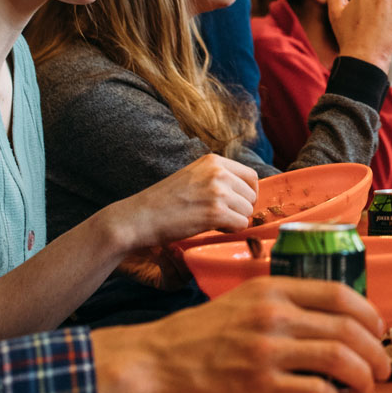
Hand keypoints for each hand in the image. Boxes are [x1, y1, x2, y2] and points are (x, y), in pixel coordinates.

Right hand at [93, 276, 390, 392]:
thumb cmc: (199, 334)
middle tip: (383, 368)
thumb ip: (283, 302)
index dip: (369, 314)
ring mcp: (267, 351)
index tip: (379, 330)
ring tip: (366, 387)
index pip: (340, 294)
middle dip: (376, 351)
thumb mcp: (243, 300)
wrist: (155, 361)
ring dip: (363, 377)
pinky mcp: (259, 387)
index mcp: (272, 289)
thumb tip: (331, 316)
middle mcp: (274, 316)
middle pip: (348, 329)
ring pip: (340, 360)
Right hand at [111, 153, 259, 250]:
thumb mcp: (193, 176)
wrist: (139, 217)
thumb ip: (217, 178)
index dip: (247, 194)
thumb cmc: (164, 201)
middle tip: (221, 217)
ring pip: (247, 211)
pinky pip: (241, 225)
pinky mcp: (216, 213)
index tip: (237, 204)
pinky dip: (231, 231)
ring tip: (213, 223)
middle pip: (251, 195)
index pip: (251, 176)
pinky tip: (213, 229)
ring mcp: (218, 192)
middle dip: (241, 209)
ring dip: (235, 221)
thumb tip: (246, 193)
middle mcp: (218, 172)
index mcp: (213, 161)